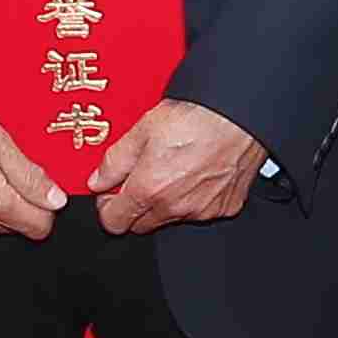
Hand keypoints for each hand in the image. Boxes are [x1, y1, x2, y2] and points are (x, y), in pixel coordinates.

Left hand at [88, 99, 263, 233]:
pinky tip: (198, 172)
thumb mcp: (142, 130)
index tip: (110, 193)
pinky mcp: (225, 207)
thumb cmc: (195, 116)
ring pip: (171, 217)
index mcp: (149, 189)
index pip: (114, 223)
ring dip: (165, 202)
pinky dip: (195, 198)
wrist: (240, 113)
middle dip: (135, 206)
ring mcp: (203, 210)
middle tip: (141, 177)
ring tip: (174, 168)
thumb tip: (98, 180)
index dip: (107, 207)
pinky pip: (201, 211)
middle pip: (141, 224)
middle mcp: (175, 206)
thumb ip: (115, 161)